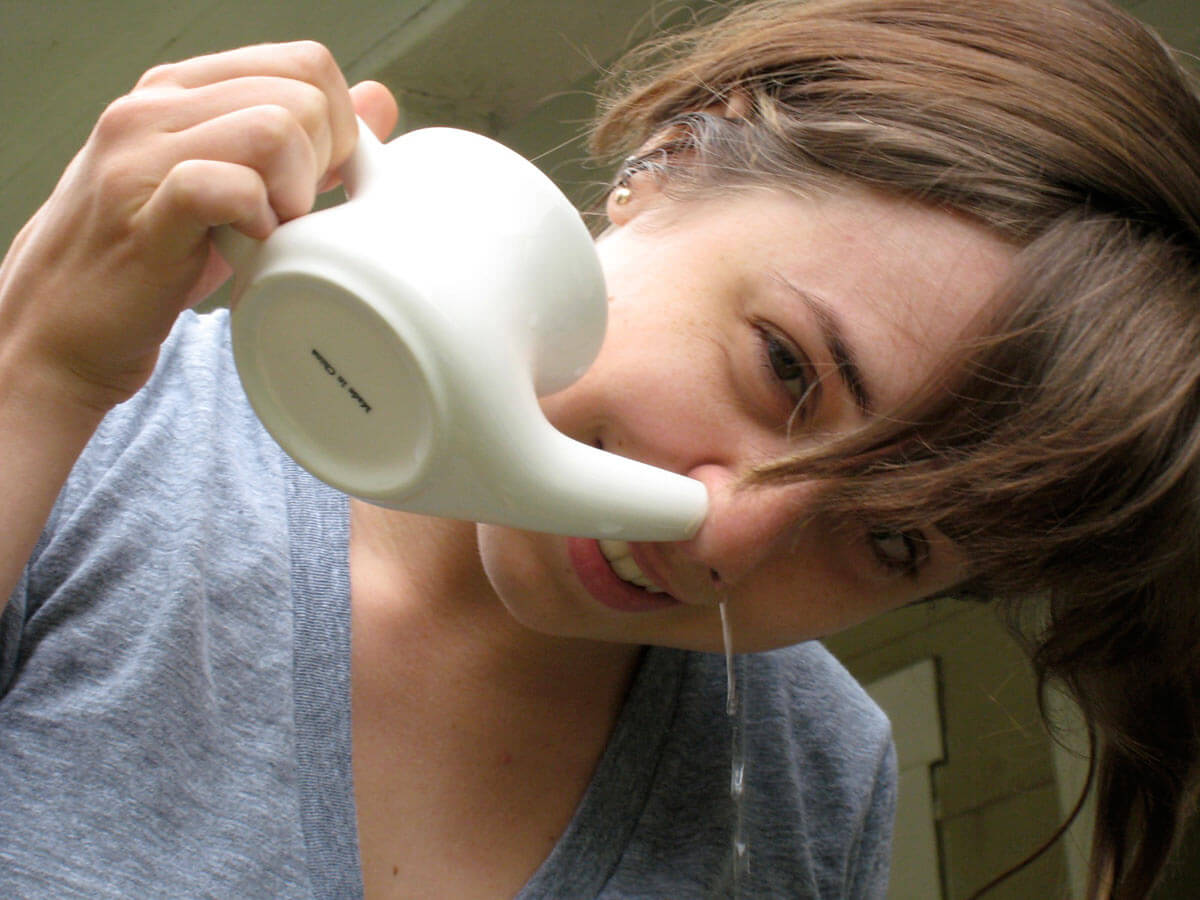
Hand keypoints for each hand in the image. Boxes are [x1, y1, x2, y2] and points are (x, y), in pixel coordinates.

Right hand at [0, 41, 398, 413]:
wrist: (56, 328)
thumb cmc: (152, 260)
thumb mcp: (233, 185)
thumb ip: (300, 140)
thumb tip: (378, 98)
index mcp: (184, 90)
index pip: (305, 63)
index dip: (339, 127)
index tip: (321, 182)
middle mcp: (156, 105)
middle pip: (303, 94)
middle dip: (325, 164)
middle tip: (294, 215)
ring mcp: (140, 152)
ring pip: (275, 130)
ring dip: (295, 195)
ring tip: (269, 233)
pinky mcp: (139, 209)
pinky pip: (228, 186)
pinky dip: (257, 222)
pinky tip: (246, 249)